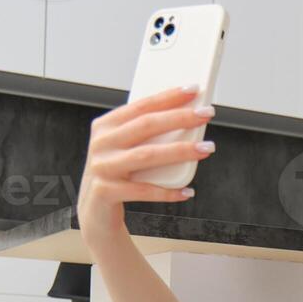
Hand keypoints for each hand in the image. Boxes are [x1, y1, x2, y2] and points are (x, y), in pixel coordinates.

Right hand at [77, 85, 215, 243]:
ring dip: (180, 151)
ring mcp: (102, 167)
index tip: (194, 89)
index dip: (168, 97)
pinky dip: (167, 192)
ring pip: (147, 156)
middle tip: (206, 114)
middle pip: (146, 126)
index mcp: (105, 126)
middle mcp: (101, 143)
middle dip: (180, 118)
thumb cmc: (119, 175)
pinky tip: (187, 191)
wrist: (96, 212)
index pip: (141, 106)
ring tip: (206, 148)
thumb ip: (146, 135)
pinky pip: (143, 190)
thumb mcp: (126, 150)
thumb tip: (187, 119)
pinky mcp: (105, 192)